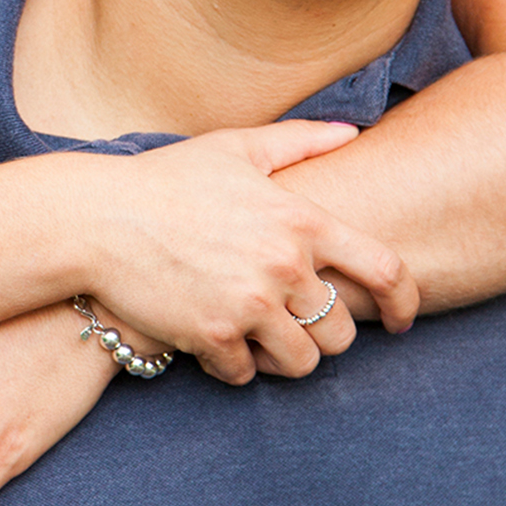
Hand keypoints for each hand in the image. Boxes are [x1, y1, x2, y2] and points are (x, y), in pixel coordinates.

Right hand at [82, 120, 417, 383]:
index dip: (407, 301)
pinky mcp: (212, 335)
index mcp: (300, 219)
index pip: (384, 270)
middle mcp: (284, 265)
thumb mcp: (236, 146)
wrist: (98, 218)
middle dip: (328, 334)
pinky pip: (247, 374)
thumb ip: (300, 140)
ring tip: (261, 337)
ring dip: (286, 357)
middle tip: (298, 324)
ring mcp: (249, 304)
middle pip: (343, 331)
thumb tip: (354, 131)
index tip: (404, 318)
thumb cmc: (167, 178)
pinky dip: (237, 366)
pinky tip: (218, 342)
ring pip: (302, 363)